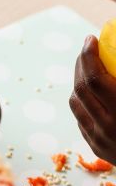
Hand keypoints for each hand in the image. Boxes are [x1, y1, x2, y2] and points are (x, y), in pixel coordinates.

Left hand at [70, 36, 115, 163]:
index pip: (95, 79)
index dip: (89, 56)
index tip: (91, 39)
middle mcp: (109, 127)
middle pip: (81, 88)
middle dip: (81, 63)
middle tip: (88, 48)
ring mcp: (99, 139)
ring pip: (76, 102)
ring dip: (79, 80)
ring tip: (88, 65)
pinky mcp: (95, 146)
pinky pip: (81, 117)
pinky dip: (83, 99)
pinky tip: (92, 89)